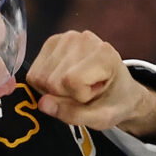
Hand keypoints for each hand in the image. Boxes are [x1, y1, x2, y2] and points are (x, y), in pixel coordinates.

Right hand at [27, 31, 155, 137]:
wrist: (121, 91)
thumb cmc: (114, 103)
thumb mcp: (100, 118)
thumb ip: (73, 114)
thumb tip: (42, 103)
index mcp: (103, 54)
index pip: (70, 81)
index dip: (77, 97)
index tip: (93, 95)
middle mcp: (84, 39)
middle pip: (50, 79)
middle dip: (64, 94)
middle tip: (84, 91)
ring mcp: (66, 37)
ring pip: (39, 76)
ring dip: (55, 88)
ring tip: (78, 85)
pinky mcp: (53, 41)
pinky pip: (35, 71)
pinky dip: (47, 81)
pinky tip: (67, 79)